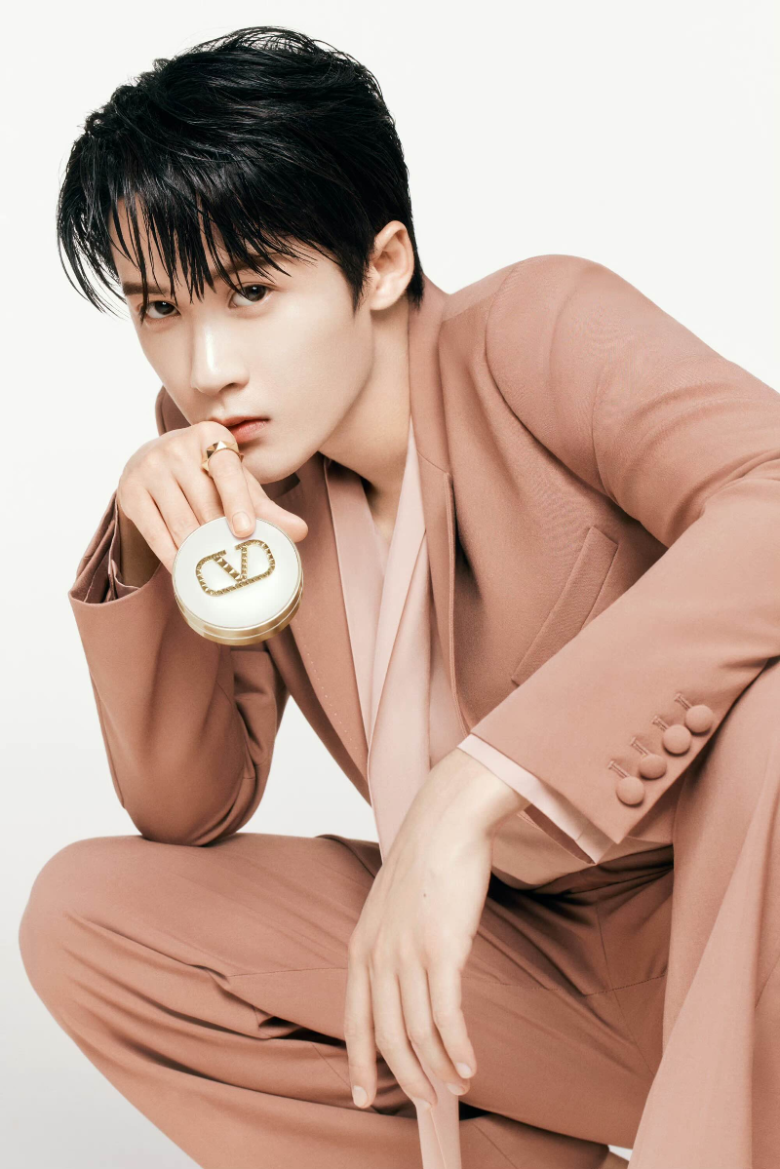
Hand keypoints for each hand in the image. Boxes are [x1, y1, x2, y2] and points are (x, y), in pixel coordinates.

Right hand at [116, 418, 307, 580]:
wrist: (152, 462)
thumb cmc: (204, 475)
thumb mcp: (236, 484)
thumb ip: (266, 508)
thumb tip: (299, 532)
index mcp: (210, 437)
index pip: (227, 471)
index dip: (237, 501)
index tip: (245, 530)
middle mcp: (175, 447)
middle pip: (205, 504)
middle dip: (220, 536)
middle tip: (234, 561)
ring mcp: (150, 467)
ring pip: (180, 522)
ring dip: (198, 549)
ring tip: (212, 566)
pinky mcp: (131, 491)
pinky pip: (155, 532)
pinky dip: (172, 554)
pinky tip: (184, 568)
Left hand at [344, 748, 527, 1111]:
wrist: (446, 822)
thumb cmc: (427, 862)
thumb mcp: (392, 907)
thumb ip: (390, 944)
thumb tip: (404, 983)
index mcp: (361, 946)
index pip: (354, 1019)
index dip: (360, 1062)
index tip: (364, 1097)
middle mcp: (377, 955)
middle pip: (387, 1035)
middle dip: (407, 1077)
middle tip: (427, 1103)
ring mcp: (408, 953)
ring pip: (418, 1032)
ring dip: (438, 1069)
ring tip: (457, 1087)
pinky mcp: (442, 949)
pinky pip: (447, 1015)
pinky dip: (457, 1047)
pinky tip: (469, 1065)